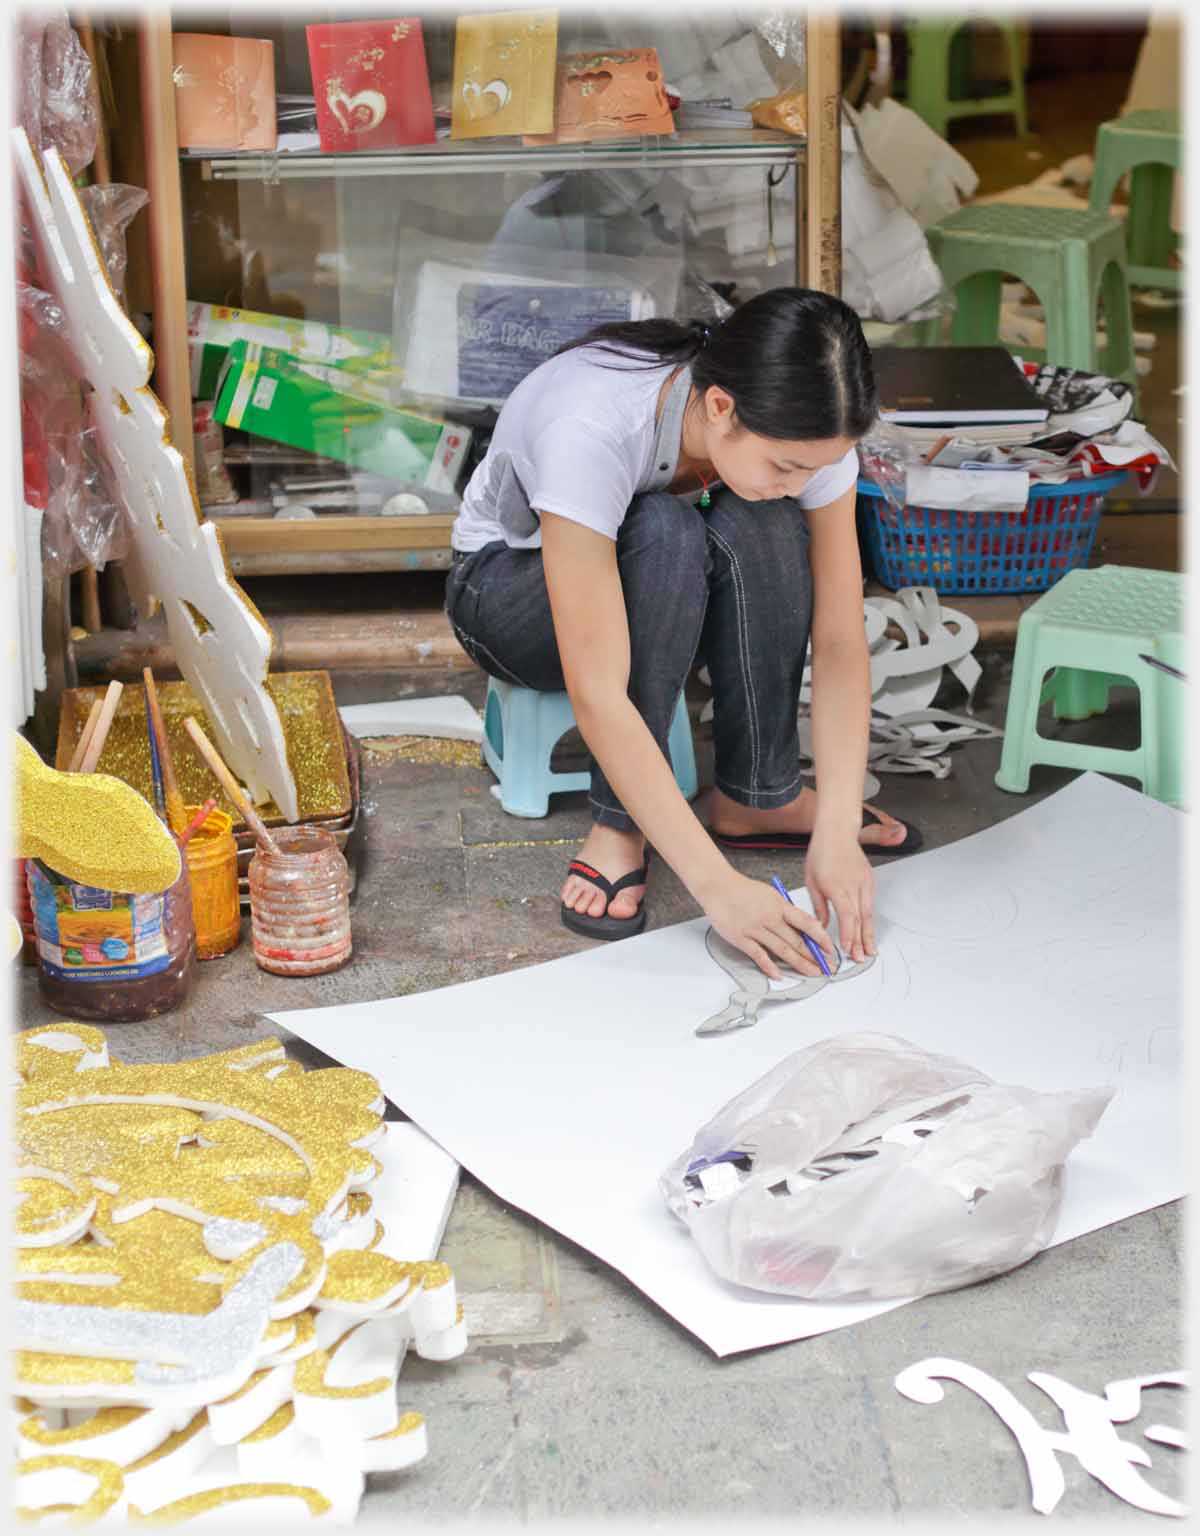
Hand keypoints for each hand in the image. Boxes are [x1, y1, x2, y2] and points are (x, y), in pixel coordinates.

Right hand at [704, 869, 835, 979]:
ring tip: (812, 972)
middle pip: (797, 940)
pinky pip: (758, 955)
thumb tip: (802, 929)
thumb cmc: (743, 890)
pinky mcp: (741, 938)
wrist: (717, 887)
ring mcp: (755, 929)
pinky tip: (779, 975)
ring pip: (782, 950)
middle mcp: (769, 917)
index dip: (820, 937)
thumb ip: (785, 911)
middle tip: (827, 966)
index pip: (806, 923)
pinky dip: (770, 966)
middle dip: (814, 956)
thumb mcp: (770, 895)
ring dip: (799, 963)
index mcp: (779, 905)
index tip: (829, 948)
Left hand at [803, 829, 876, 962]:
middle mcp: (854, 885)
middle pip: (860, 918)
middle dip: (861, 941)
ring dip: (869, 933)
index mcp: (837, 886)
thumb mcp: (812, 881)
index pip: (847, 915)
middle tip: (860, 958)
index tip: (847, 949)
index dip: (848, 934)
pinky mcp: (869, 880)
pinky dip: (870, 919)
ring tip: (869, 950)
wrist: (837, 832)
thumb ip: (819, 906)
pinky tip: (869, 931)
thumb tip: (822, 927)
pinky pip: (870, 904)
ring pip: (869, 913)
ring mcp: (864, 883)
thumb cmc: (821, 854)